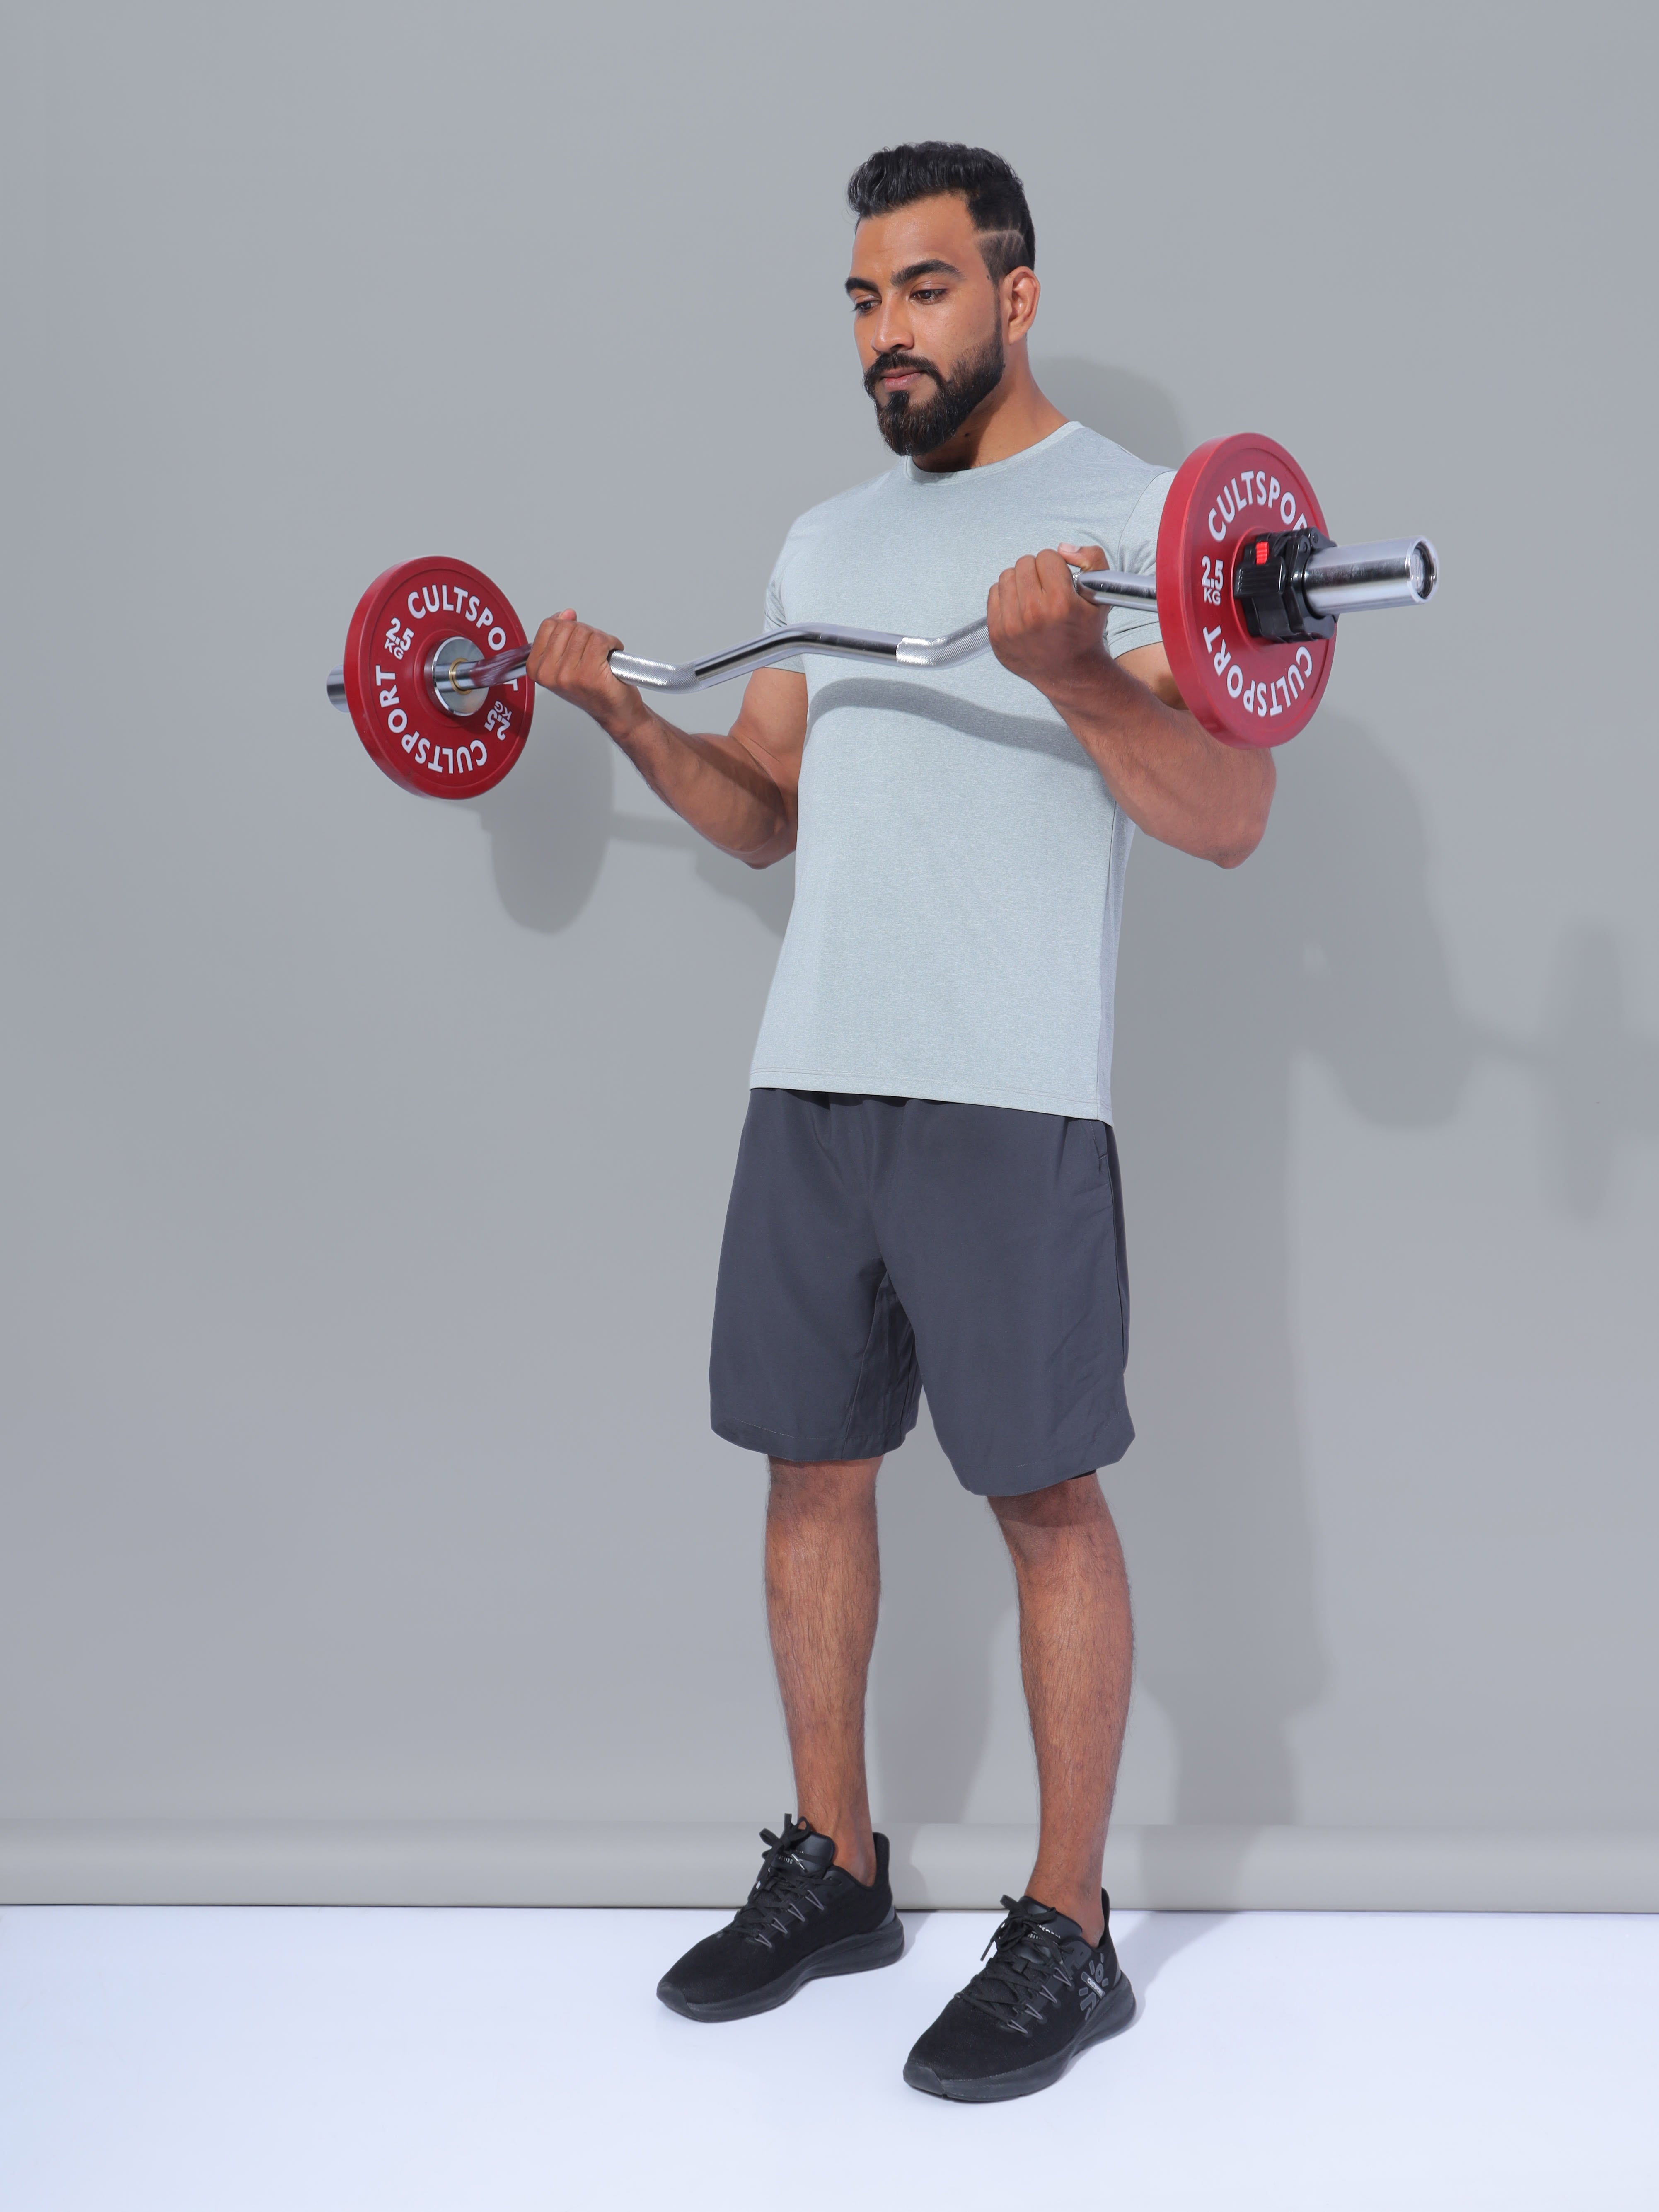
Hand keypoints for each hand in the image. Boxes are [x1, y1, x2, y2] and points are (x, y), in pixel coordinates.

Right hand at [525, 609, 642, 732]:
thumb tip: (566, 614)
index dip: (568, 625)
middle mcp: (550, 674)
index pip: (548, 626)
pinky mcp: (590, 675)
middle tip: (593, 651)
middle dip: (586, 633)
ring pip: (585, 632)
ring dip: (600, 639)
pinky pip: (600, 640)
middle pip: (568, 627)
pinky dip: (612, 643)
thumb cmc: (593, 689)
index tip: (577, 639)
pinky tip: (611, 656)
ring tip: (602, 657)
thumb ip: (560, 636)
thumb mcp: (565, 661)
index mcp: (537, 669)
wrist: (614, 711)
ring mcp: (569, 675)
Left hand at [986, 543, 1111, 699]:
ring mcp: (1012, 626)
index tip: (1059, 580)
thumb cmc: (1085, 632)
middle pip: (1024, 563)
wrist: (1070, 673)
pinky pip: (993, 594)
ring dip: (1020, 581)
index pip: (1047, 557)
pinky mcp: (997, 635)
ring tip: (1033, 596)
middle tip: (1045, 588)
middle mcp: (1034, 615)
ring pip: (1007, 576)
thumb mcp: (1101, 595)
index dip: (1055, 565)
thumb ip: (1092, 559)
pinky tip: (1020, 607)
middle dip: (1037, 571)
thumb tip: (1062, 548)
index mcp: (1060, 603)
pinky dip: (1006, 596)